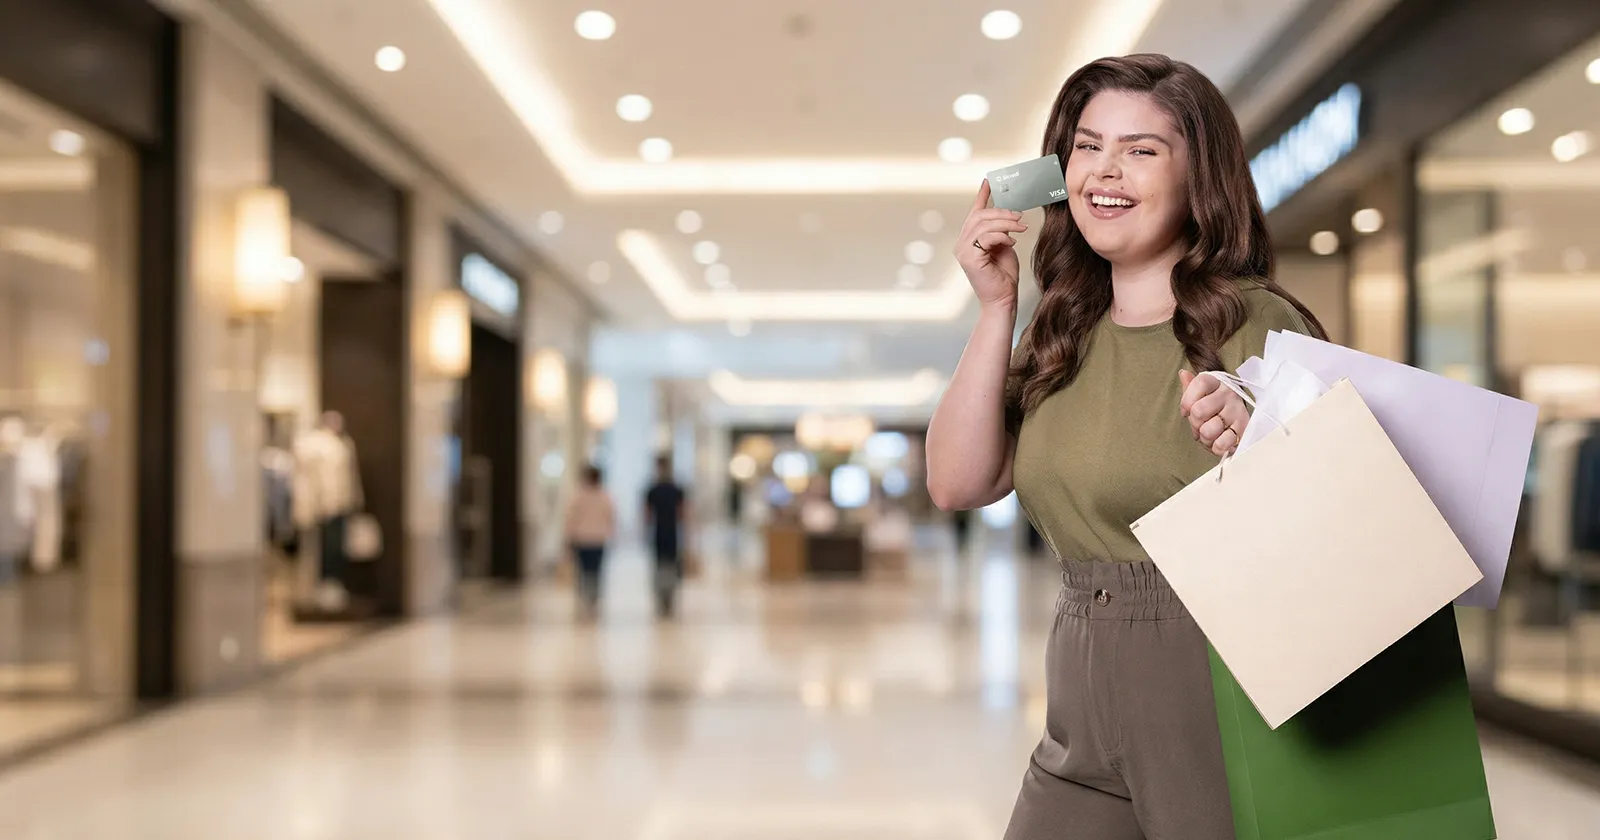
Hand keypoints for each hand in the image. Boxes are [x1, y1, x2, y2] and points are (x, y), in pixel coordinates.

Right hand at [954, 180, 1027, 309]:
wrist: (1003, 299)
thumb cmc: (1004, 276)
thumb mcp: (1004, 247)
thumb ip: (1001, 232)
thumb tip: (1008, 216)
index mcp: (968, 239)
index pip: (974, 212)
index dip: (982, 195)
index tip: (989, 180)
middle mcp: (962, 243)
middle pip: (980, 215)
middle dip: (1002, 212)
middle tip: (1020, 216)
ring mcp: (963, 250)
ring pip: (984, 224)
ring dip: (1006, 223)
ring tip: (1021, 227)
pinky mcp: (969, 258)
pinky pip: (986, 236)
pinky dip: (1002, 236)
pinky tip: (1012, 241)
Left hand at [1178, 370, 1250, 456]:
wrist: (1237, 424)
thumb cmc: (1213, 409)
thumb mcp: (1200, 396)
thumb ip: (1190, 386)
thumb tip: (1183, 373)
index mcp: (1218, 382)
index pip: (1200, 383)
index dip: (1187, 400)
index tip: (1185, 411)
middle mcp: (1230, 394)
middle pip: (1199, 411)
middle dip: (1194, 423)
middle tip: (1200, 425)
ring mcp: (1238, 412)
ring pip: (1208, 430)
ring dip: (1205, 438)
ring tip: (1210, 434)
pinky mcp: (1243, 431)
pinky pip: (1221, 444)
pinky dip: (1216, 447)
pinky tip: (1218, 441)